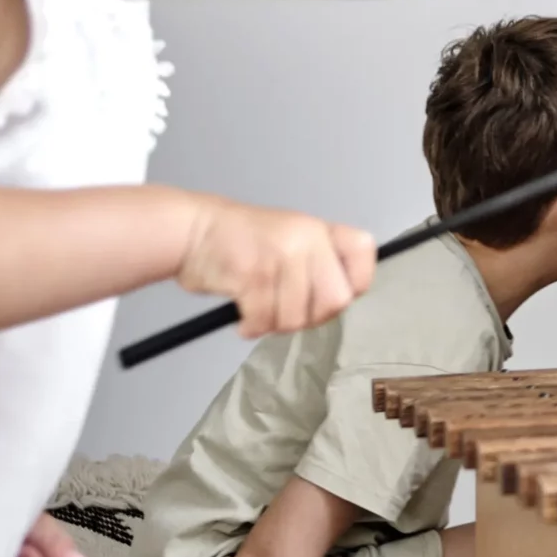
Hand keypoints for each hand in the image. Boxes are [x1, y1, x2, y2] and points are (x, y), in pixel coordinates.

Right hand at [179, 198, 375, 336]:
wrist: (193, 230)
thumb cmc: (242, 241)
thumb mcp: (291, 239)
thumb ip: (318, 264)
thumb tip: (337, 302)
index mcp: (319, 230)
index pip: (363, 253)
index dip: (354, 283)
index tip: (330, 294)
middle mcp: (305, 240)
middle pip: (336, 299)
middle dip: (312, 317)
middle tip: (289, 314)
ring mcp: (279, 256)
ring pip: (296, 317)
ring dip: (275, 325)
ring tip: (260, 312)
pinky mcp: (252, 274)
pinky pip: (264, 319)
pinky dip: (253, 327)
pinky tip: (244, 319)